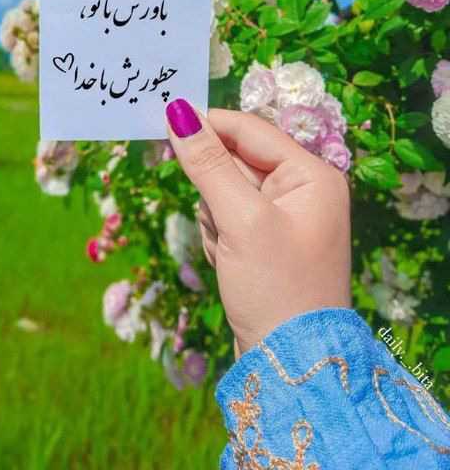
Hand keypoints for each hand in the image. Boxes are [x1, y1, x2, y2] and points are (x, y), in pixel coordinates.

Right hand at [165, 99, 351, 354]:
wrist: (289, 363)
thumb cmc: (274, 285)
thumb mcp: (240, 219)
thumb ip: (208, 163)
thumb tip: (178, 112)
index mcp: (311, 175)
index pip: (250, 130)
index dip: (208, 124)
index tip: (164, 120)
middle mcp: (301, 189)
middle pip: (235, 162)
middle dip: (215, 192)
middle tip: (221, 224)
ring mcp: (282, 216)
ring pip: (223, 191)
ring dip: (214, 218)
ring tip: (231, 252)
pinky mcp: (264, 239)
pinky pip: (226, 218)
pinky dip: (218, 235)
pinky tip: (230, 263)